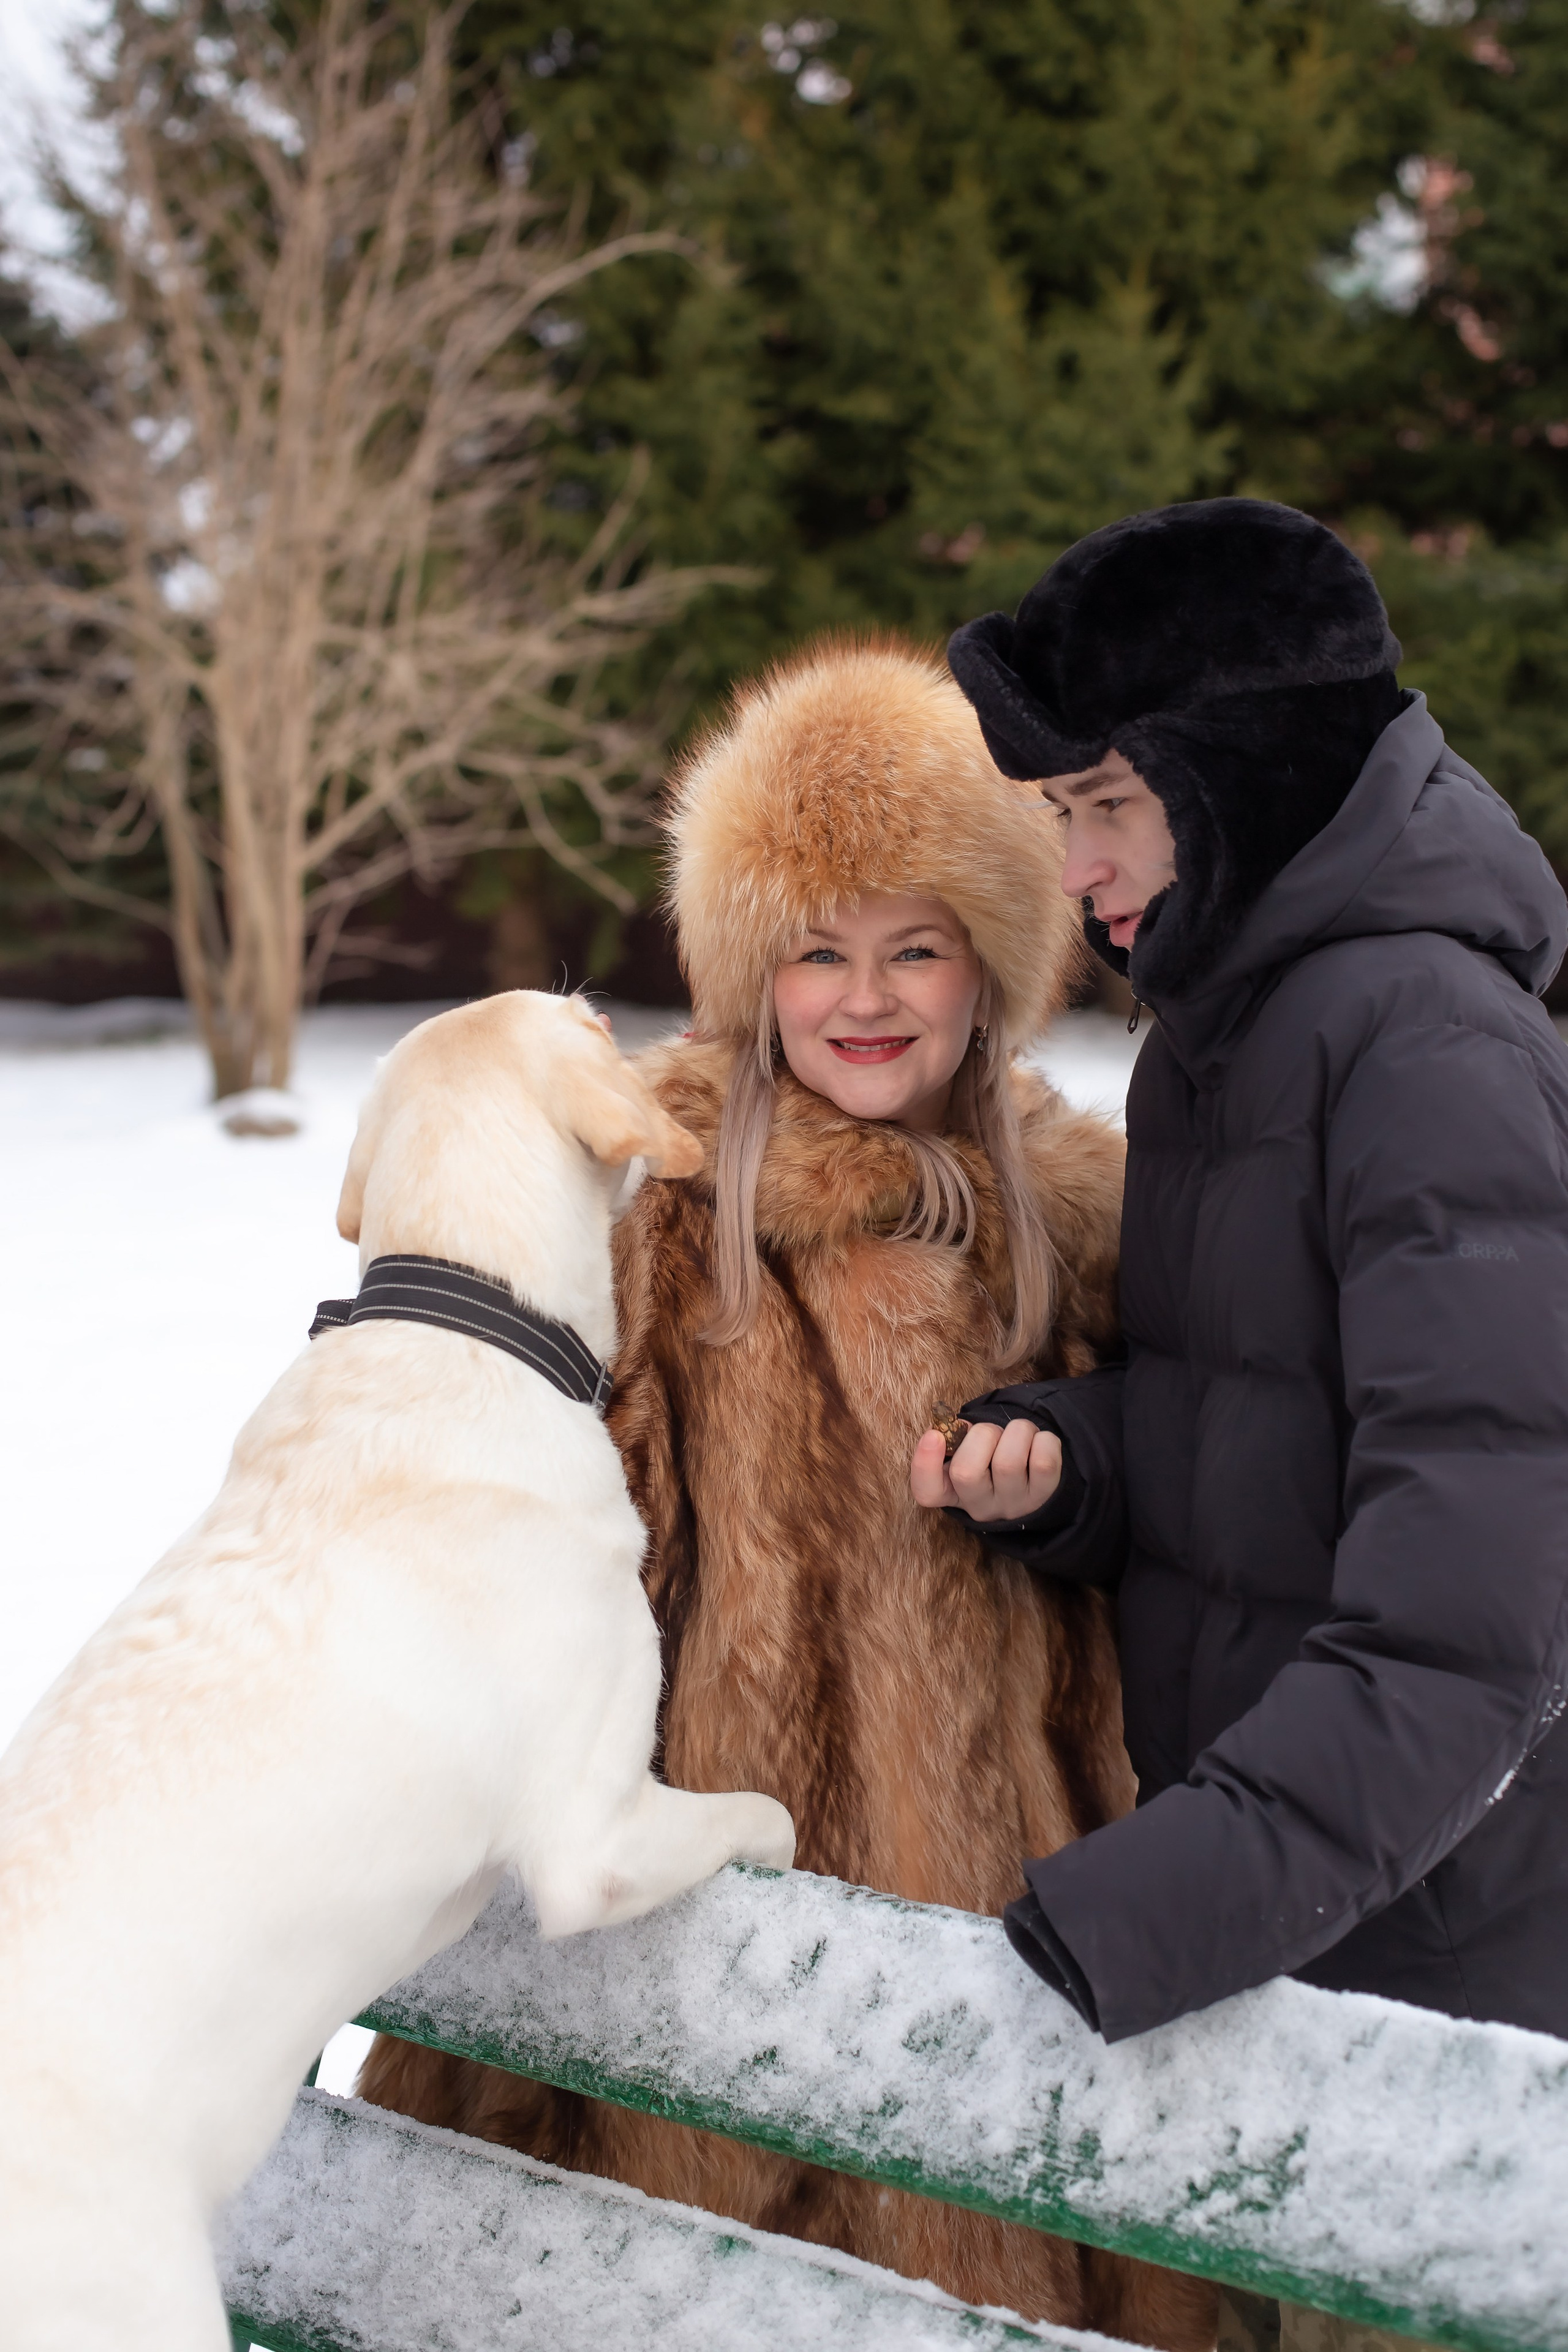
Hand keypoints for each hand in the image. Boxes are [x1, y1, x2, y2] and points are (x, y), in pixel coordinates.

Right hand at [910, 1417, 1063, 1521]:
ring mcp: (1013, 1505)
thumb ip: (956, 1439)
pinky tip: (1039, 1443)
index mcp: (953, 1492)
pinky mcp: (1044, 1497)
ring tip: (1020, 1433)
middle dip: (983, 1434)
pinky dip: (1044, 1440)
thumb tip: (956, 1427)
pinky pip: (1043, 1462)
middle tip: (993, 1432)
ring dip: (1017, 1431)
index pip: (927, 1492)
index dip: (924, 1464)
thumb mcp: (968, 1452)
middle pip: (966, 1473)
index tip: (934, 1435)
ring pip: (1009, 1462)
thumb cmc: (993, 1457)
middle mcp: (981, 1506)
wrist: (1034, 1477)